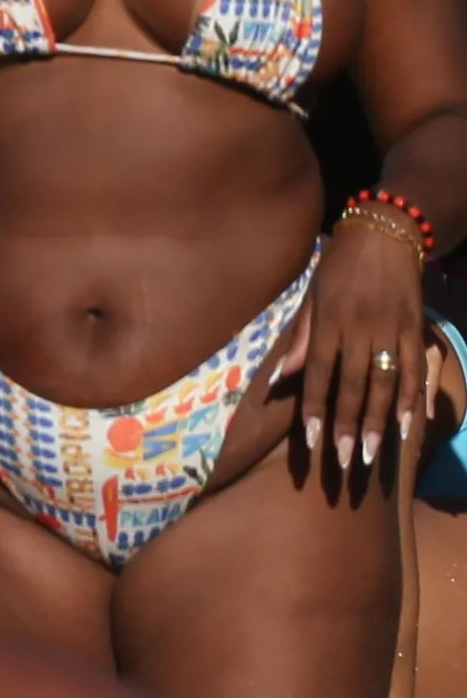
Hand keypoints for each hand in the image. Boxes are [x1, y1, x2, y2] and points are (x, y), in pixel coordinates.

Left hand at [291, 207, 430, 484]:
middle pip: (352, 386)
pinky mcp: (416, 330)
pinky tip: (410, 426)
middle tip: (345, 462)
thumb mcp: (310, 295)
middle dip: (347, 426)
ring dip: (379, 422)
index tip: (311, 442)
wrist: (383, 235)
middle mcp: (358, 330)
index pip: (317, 374)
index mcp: (327, 322)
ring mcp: (390, 331)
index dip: (314, 409)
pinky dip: (413, 399)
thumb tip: (280, 377)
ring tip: (374, 455)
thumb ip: (300, 338)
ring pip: (384, 385)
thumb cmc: (337, 267)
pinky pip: (415, 370)